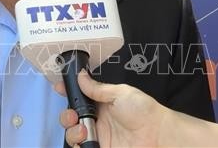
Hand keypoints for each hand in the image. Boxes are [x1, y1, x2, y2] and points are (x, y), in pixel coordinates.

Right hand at [55, 69, 169, 146]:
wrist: (158, 135)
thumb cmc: (144, 111)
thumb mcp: (120, 93)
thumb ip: (98, 88)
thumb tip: (81, 76)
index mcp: (101, 104)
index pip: (79, 98)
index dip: (68, 93)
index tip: (59, 88)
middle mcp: (97, 121)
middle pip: (72, 119)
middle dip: (66, 116)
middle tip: (73, 116)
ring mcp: (98, 138)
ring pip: (73, 136)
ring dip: (72, 131)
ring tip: (84, 130)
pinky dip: (77, 146)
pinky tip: (84, 141)